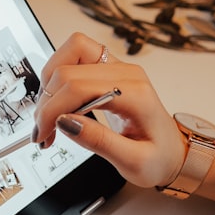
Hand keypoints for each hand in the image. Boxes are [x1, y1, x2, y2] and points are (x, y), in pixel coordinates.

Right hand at [32, 32, 185, 187]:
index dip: (52, 110)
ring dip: (49, 84)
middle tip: (42, 131)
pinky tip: (59, 104)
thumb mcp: (134, 162)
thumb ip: (99, 142)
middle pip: (67, 69)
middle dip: (46, 102)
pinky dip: (58, 79)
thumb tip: (65, 122)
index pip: (78, 87)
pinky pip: (74, 58)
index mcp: (135, 94)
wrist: (173, 151)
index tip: (42, 134)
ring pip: (68, 53)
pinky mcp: (107, 69)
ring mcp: (116, 67)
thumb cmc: (159, 157)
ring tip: (49, 116)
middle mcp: (126, 73)